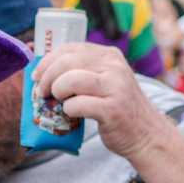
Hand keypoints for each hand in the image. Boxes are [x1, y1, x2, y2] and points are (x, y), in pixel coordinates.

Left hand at [38, 41, 165, 160]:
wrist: (146, 134)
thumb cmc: (118, 108)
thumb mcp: (106, 80)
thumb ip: (83, 71)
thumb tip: (43, 69)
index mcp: (110, 55)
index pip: (70, 48)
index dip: (47, 60)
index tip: (37, 75)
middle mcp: (114, 67)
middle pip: (67, 62)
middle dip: (47, 77)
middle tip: (41, 92)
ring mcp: (115, 87)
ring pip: (70, 80)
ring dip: (56, 92)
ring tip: (57, 101)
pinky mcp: (112, 109)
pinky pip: (77, 105)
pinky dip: (68, 111)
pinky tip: (72, 115)